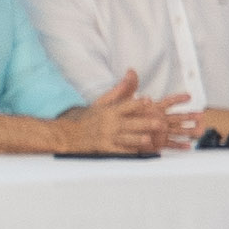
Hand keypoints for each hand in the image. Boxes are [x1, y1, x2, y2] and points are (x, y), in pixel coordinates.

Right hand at [60, 82, 198, 153]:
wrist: (69, 133)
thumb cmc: (88, 117)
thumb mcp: (101, 102)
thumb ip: (118, 90)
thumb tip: (130, 73)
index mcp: (110, 111)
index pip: (125, 105)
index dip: (137, 103)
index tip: (148, 100)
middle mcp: (109, 123)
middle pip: (130, 123)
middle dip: (145, 123)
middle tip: (159, 123)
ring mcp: (106, 136)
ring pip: (125, 138)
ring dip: (137, 139)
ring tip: (148, 140)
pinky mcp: (104, 148)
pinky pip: (117, 152)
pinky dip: (127, 153)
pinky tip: (138, 155)